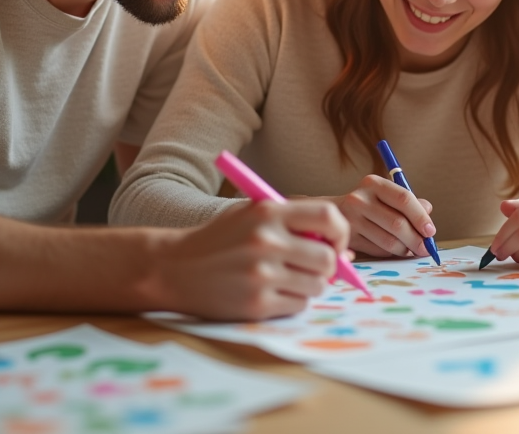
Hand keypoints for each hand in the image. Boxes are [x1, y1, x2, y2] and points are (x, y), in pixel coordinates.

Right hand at [153, 199, 348, 320]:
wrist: (173, 267)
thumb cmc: (219, 240)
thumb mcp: (250, 215)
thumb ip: (293, 223)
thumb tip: (345, 251)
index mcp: (267, 212)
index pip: (328, 217)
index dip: (340, 232)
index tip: (335, 242)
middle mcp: (266, 241)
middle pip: (327, 258)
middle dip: (326, 265)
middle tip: (312, 267)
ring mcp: (261, 274)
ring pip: (317, 285)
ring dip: (308, 285)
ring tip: (285, 278)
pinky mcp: (256, 304)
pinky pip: (298, 305)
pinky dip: (292, 301)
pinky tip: (271, 292)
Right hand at [321, 174, 435, 257]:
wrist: (333, 213)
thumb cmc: (368, 204)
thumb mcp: (385, 195)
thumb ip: (408, 201)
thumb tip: (428, 210)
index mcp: (373, 183)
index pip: (403, 199)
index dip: (420, 217)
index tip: (430, 231)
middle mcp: (359, 199)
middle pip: (397, 223)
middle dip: (416, 239)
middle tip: (426, 248)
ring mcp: (351, 220)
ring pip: (389, 240)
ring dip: (406, 249)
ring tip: (412, 250)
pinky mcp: (348, 238)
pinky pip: (378, 250)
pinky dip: (392, 253)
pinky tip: (397, 250)